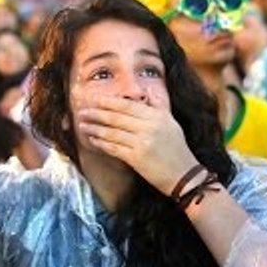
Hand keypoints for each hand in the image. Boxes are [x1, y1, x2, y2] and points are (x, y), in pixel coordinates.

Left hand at [77, 94, 197, 194]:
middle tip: (82, 111)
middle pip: (117, 118)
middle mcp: (149, 127)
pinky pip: (114, 148)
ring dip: (95, 128)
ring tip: (82, 125)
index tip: (95, 100)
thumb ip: (159, 106)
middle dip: (97, 113)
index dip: (109, 102)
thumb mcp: (171, 123)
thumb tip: (147, 91)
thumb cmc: (177, 149)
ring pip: (112, 132)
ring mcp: (142, 143)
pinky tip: (92, 140)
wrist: (184, 175)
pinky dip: (101, 143)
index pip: (128, 106)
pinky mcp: (136, 158)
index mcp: (157, 117)